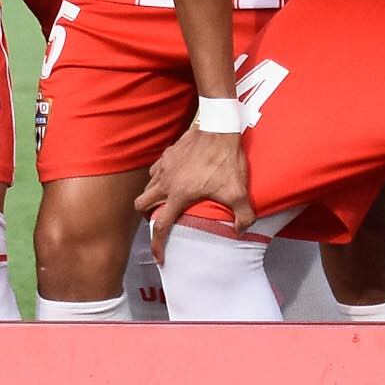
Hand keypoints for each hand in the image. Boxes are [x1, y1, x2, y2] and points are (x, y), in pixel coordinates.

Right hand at [135, 126, 253, 254]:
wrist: (219, 127)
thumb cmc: (226, 160)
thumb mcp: (239, 192)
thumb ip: (243, 216)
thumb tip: (240, 230)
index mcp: (178, 195)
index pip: (160, 226)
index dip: (157, 245)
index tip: (159, 257)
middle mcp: (166, 182)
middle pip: (141, 204)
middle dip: (147, 215)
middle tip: (160, 218)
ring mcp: (164, 166)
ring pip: (146, 185)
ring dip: (152, 195)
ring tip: (166, 199)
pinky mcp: (168, 153)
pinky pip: (156, 169)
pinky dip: (160, 177)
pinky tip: (174, 177)